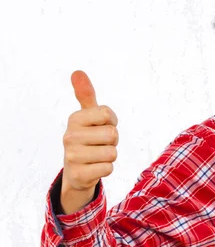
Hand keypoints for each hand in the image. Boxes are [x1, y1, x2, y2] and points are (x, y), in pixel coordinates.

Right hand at [62, 70, 118, 192]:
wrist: (76, 170)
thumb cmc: (87, 137)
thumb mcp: (87, 115)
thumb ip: (86, 94)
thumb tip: (77, 72)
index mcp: (74, 118)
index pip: (108, 114)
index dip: (112, 121)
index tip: (102, 125)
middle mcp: (69, 136)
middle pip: (112, 134)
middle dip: (112, 140)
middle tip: (100, 143)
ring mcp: (72, 157)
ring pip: (112, 153)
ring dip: (110, 155)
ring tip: (96, 155)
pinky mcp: (78, 175)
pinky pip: (108, 168)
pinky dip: (106, 169)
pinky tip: (94, 168)